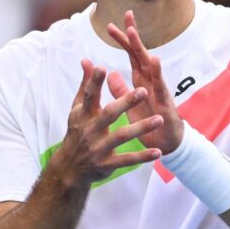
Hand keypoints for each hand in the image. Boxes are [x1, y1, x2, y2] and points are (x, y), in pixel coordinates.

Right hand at [51, 59, 162, 188]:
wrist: (70, 168)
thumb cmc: (78, 131)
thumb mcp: (78, 109)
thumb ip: (85, 85)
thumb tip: (86, 60)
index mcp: (84, 114)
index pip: (90, 96)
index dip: (95, 82)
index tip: (103, 67)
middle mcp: (91, 130)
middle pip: (109, 114)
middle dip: (126, 102)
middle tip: (144, 90)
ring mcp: (99, 148)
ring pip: (121, 136)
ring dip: (141, 128)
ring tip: (159, 119)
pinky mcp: (108, 164)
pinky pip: (127, 160)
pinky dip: (142, 156)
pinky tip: (158, 152)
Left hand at [107, 11, 183, 153]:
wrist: (166, 143)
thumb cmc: (149, 121)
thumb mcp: (129, 103)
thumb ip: (120, 88)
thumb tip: (109, 73)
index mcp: (140, 79)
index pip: (130, 55)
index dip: (122, 40)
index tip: (111, 25)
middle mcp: (150, 80)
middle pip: (140, 53)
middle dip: (133, 35)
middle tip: (127, 16)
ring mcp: (159, 89)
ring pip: (150, 65)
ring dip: (142, 48)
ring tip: (133, 33)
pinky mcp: (166, 102)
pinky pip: (161, 85)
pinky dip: (158, 72)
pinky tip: (155, 60)